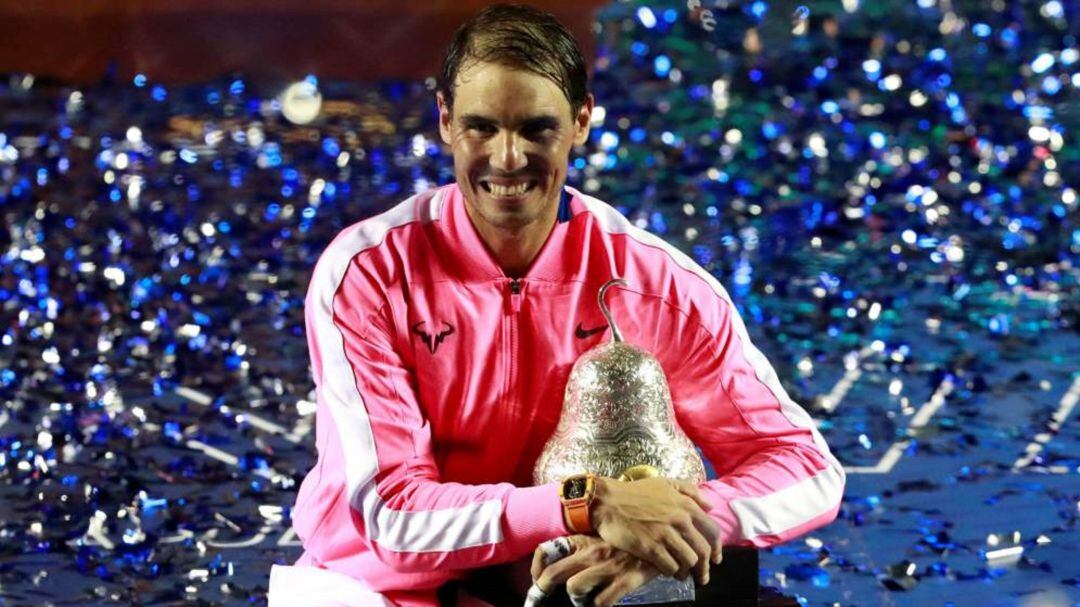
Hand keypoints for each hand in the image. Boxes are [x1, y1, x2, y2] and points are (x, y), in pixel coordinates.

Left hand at [531, 535, 661, 606]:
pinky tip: (603, 601)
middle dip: (543, 589)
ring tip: (584, 597)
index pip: (546, 549)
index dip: (536, 568)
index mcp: (583, 539)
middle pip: (553, 573)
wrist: (662, 538)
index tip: (537, 580)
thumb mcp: (601, 536)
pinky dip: (598, 605)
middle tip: (541, 599)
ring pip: (574, 587)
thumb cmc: (627, 539)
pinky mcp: (624, 580)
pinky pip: (600, 602)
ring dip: (577, 597)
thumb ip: (582, 545)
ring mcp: (606, 567)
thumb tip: (562, 561)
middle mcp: (590, 552)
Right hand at [589, 476, 720, 582]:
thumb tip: (710, 506)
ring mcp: (665, 535)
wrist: (607, 501)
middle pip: (703, 550)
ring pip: (689, 561)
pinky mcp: (650, 548)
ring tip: (682, 574)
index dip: (716, 548)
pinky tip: (668, 572)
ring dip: (687, 571)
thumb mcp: (665, 483)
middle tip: (702, 576)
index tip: (715, 559)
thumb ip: (690, 491)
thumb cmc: (635, 492)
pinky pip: (670, 567)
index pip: (712, 531)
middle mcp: (679, 520)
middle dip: (705, 567)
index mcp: (686, 505)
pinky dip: (672, 572)